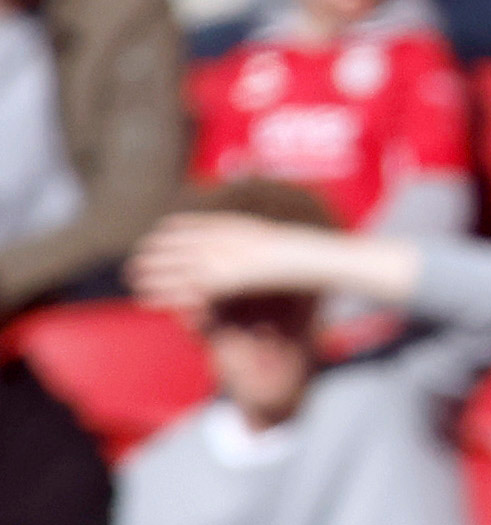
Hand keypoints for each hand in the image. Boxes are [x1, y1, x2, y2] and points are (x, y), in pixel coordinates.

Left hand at [127, 214, 334, 317]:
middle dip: (155, 253)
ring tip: (132, 280)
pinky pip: (191, 288)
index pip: (196, 224)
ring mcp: (227, 255)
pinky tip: (153, 299)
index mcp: (238, 226)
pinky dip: (170, 294)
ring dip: (153, 274)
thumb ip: (274, 248)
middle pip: (180, 243)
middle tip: (134, 262)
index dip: (174, 231)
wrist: (323, 257)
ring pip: (178, 265)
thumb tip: (276, 248)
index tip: (158, 235)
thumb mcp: (292, 247)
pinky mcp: (229, 277)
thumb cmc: (317, 257)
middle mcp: (226, 237)